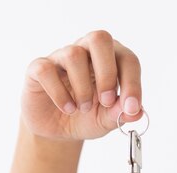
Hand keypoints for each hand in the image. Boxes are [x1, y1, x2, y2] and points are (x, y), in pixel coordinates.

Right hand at [20, 30, 142, 140]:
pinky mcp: (39, 68)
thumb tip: (138, 111)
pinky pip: (46, 70)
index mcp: (110, 60)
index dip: (132, 82)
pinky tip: (67, 108)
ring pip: (73, 54)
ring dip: (83, 88)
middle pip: (99, 39)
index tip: (131, 107)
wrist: (56, 130)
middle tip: (106, 101)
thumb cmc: (86, 118)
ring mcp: (61, 57)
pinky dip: (59, 94)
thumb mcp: (106, 120)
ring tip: (83, 108)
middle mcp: (87, 52)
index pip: (127, 59)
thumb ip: (121, 114)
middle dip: (107, 73)